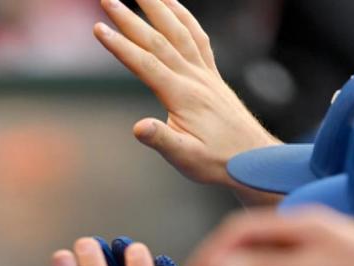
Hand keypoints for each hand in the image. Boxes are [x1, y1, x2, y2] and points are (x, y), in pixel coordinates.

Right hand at [94, 0, 278, 201]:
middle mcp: (195, 78)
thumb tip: (138, 127)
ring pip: (179, 31)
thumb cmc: (217, 162)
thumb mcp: (185, 158)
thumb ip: (161, 140)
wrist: (254, 160)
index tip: (99, 28)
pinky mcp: (212, 75)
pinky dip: (184, 18)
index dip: (121, 46)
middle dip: (130, 17)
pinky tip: (174, 6)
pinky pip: (197, 38)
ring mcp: (205, 74)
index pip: (146, 64)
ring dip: (159, 6)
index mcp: (182, 96)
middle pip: (159, 39)